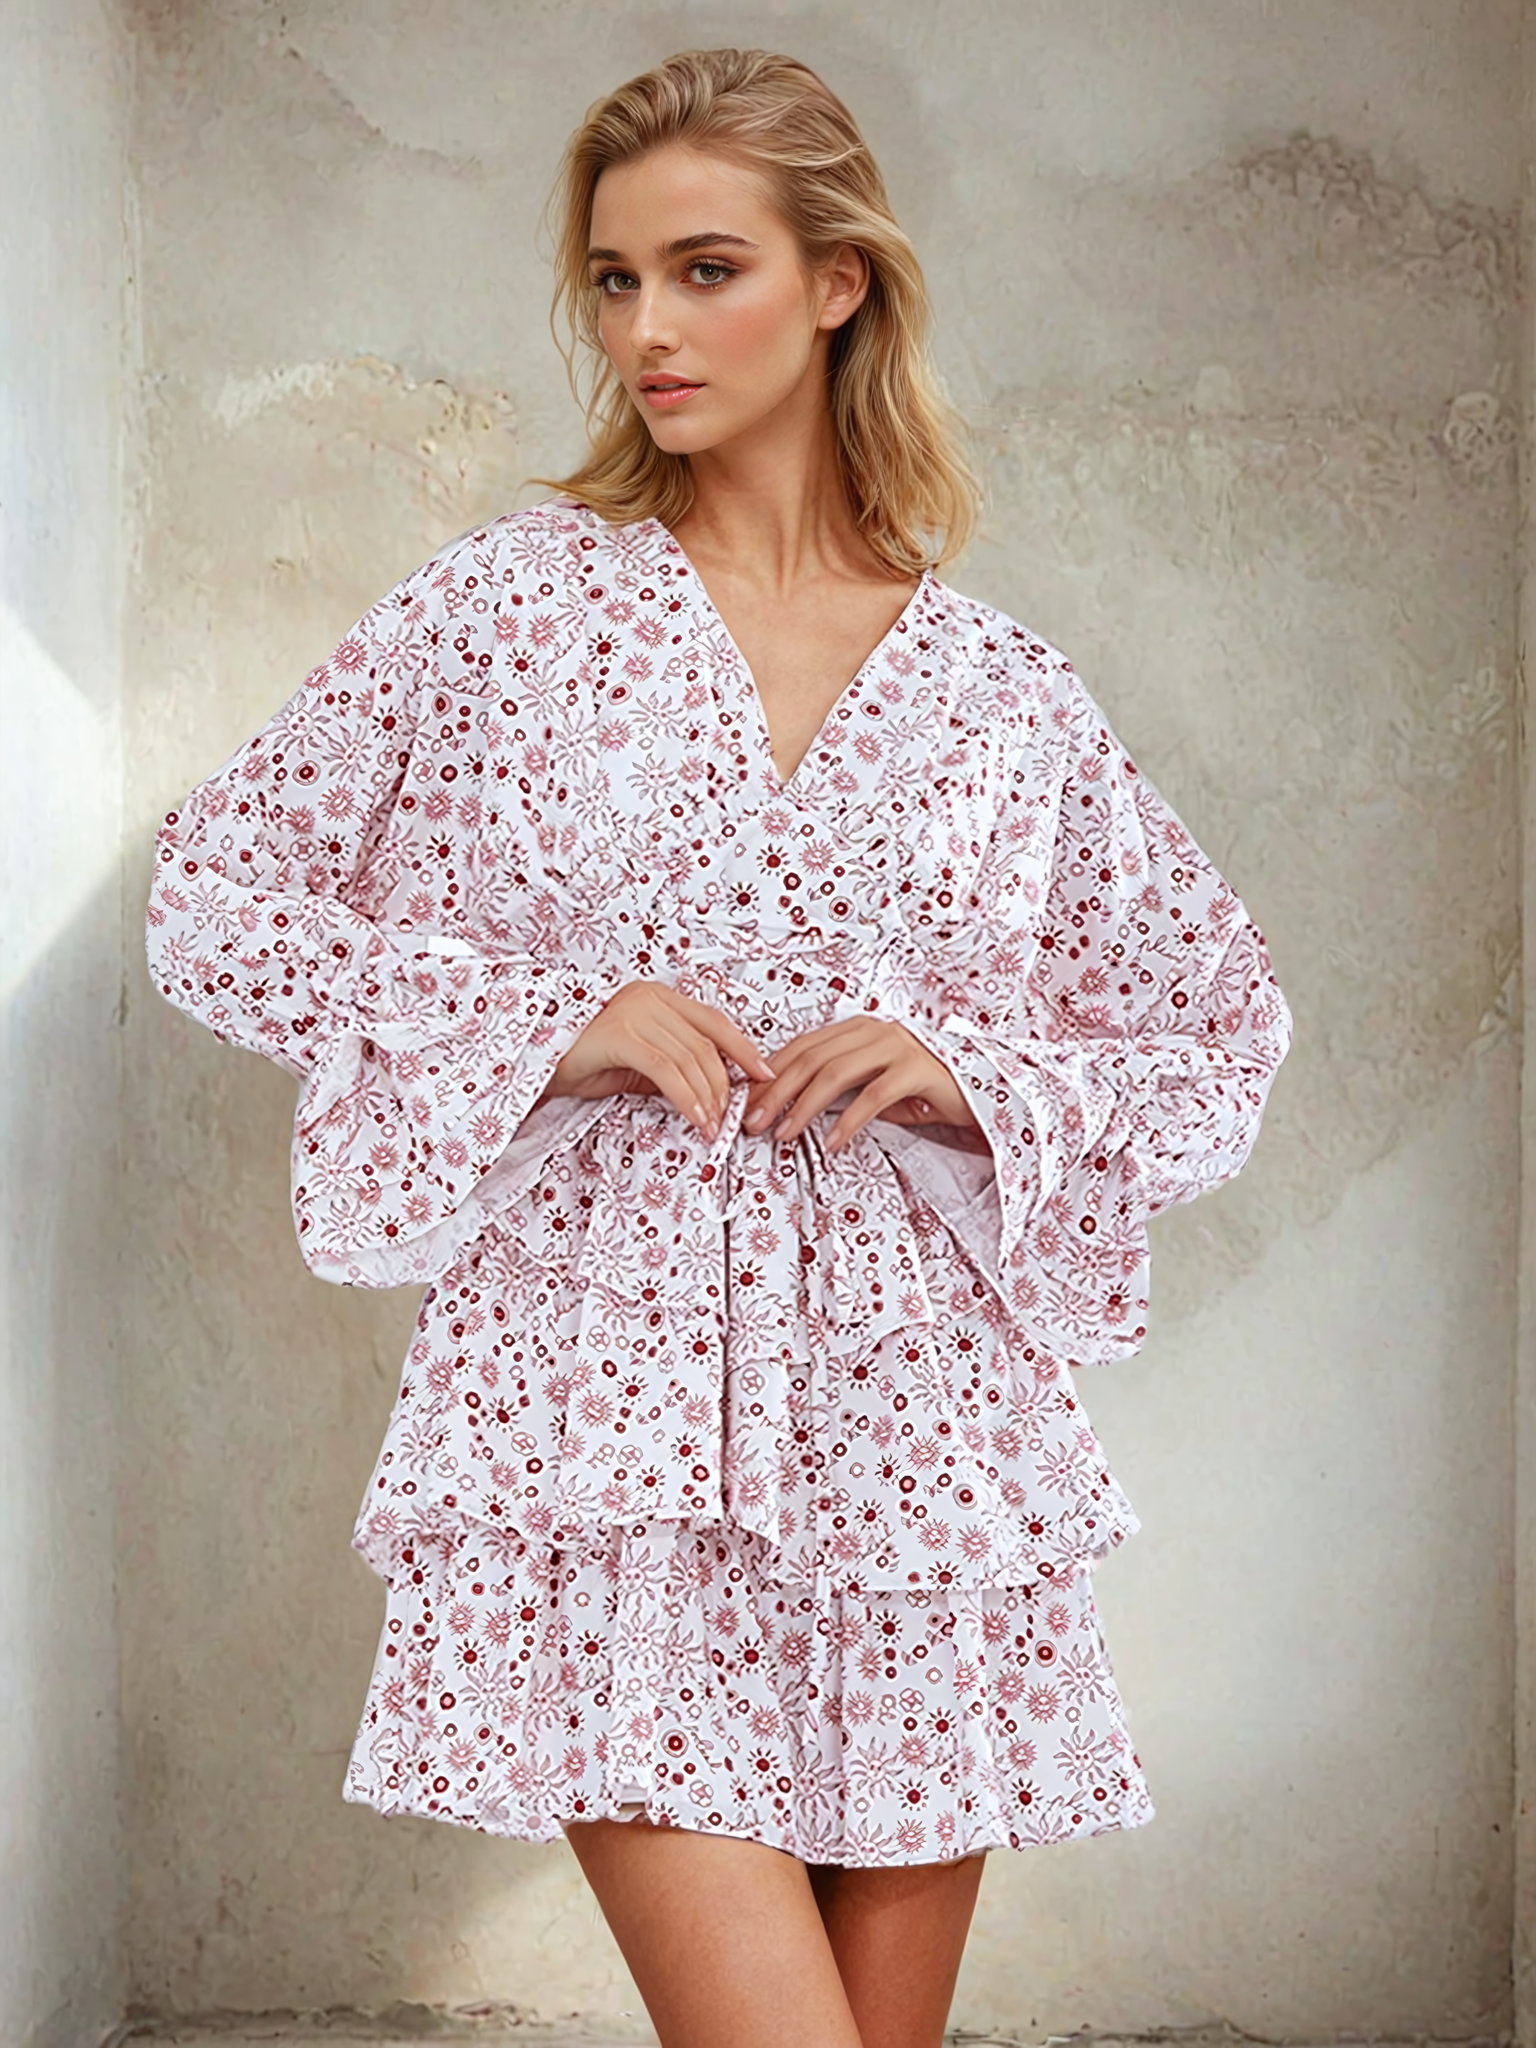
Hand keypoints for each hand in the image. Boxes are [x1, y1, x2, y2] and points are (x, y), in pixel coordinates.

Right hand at [535, 981, 775, 1139]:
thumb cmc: (585, 1062)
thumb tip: (713, 1092)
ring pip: (690, 1058)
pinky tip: (696, 1118)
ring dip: (708, 1098)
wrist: (538, 1062)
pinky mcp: (620, 1034)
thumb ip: (674, 1068)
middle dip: (725, 1085)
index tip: (764, 1075)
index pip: (714, 1022)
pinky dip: (686, 1096)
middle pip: (706, 1044)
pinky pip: (666, 1069)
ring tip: (714, 1127)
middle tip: (732, 1118)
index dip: (744, 1049)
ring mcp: (635, 1012)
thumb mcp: (639, 1065)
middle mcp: (650, 998)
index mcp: (659, 998)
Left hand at [741, 1015, 980, 1155]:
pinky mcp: (917, 1070)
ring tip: (783, 1133)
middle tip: (754, 1121)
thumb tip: (788, 1107)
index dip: (771, 1074)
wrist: (978, 1094)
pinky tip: (831, 1143)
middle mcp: (875, 1031)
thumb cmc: (922, 1092)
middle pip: (812, 1057)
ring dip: (804, 1106)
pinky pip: (874, 1096)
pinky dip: (848, 1121)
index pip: (803, 1046)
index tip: (748, 1102)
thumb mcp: (872, 1087)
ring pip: (837, 1073)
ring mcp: (897, 1047)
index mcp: (858, 1030)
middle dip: (777, 1091)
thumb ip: (838, 1088)